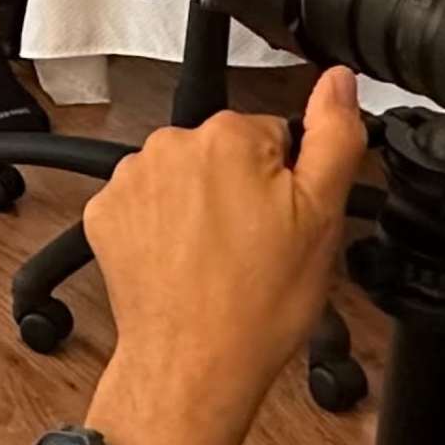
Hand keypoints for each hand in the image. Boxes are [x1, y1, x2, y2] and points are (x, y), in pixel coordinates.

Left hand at [83, 71, 366, 444]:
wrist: (194, 365)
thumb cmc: (258, 303)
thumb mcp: (323, 217)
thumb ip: (334, 135)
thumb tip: (338, 80)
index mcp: (230, 136)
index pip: (272, 133)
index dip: (285, 180)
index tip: (283, 220)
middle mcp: (172, 145)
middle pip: (224, 152)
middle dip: (241, 189)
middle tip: (255, 246)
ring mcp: (132, 179)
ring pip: (184, 177)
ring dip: (200, 207)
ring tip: (219, 261)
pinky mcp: (105, 213)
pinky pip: (146, 205)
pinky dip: (162, 228)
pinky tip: (183, 264)